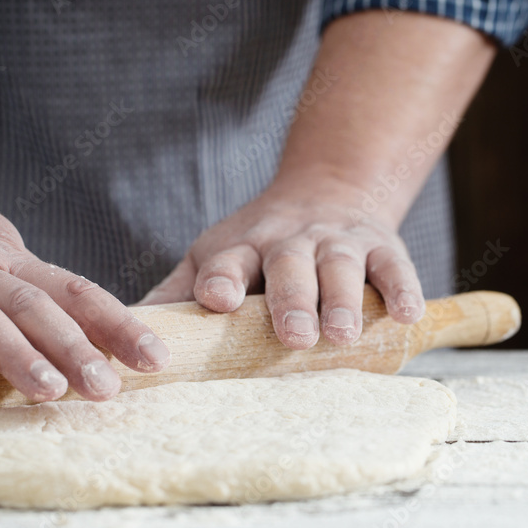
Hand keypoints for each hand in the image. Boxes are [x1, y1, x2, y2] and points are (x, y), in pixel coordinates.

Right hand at [0, 171, 169, 400]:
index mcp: (11, 260)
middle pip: (33, 305)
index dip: (117, 324)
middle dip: (73, 348)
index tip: (154, 358)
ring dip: (14, 353)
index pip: (76, 291)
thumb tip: (98, 326)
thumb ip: (38, 288)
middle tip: (106, 389)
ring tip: (48, 390)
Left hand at [137, 183, 425, 348]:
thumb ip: (176, 293)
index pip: (227, 262)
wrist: (327, 191)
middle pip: (289, 266)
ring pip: (340, 267)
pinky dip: (401, 289)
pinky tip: (404, 316)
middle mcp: (289, 241)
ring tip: (342, 335)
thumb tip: (122, 337)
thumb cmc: (260, 245)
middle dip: (291, 300)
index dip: (221, 278)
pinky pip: (394, 267)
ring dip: (343, 300)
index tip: (217, 300)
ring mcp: (337, 243)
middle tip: (293, 336)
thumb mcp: (213, 256)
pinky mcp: (381, 247)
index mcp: (241, 249)